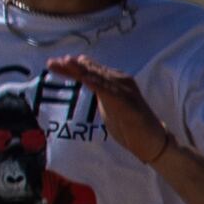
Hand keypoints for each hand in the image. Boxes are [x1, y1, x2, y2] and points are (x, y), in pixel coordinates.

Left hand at [46, 52, 172, 171]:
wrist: (153, 141)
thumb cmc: (128, 123)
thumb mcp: (107, 104)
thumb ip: (96, 88)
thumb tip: (83, 74)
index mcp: (114, 81)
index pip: (89, 71)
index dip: (70, 67)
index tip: (51, 63)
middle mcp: (121, 82)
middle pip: (92, 71)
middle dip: (71, 67)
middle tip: (51, 62)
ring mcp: (126, 92)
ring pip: (101, 78)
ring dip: (83, 70)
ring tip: (67, 62)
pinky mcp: (130, 105)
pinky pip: (112, 93)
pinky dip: (99, 85)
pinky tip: (86, 80)